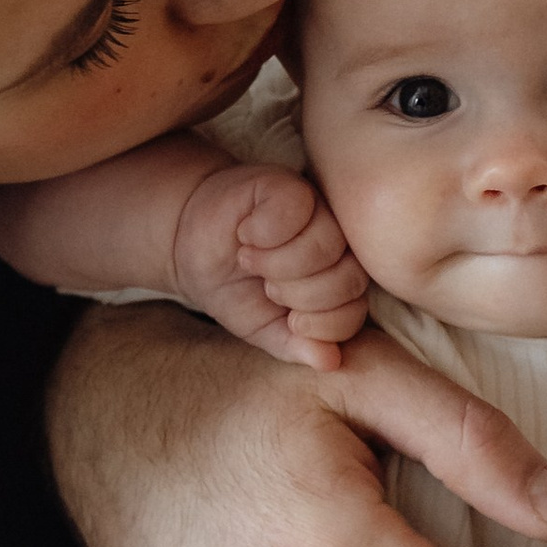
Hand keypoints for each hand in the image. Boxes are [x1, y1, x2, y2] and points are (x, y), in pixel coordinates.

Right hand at [170, 158, 369, 369]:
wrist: (191, 246)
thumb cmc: (233, 287)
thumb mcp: (262, 329)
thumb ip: (296, 346)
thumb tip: (330, 362)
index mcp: (339, 281)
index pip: (355, 311)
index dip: (321, 324)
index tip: (287, 318)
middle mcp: (338, 245)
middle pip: (347, 279)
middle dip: (299, 294)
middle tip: (267, 285)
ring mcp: (318, 211)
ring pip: (326, 246)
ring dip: (279, 263)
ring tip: (252, 260)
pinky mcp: (290, 185)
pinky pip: (296, 210)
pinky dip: (264, 231)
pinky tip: (246, 233)